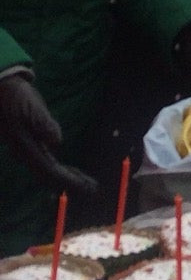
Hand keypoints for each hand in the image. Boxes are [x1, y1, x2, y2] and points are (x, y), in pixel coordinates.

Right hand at [0, 73, 96, 195]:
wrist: (2, 89)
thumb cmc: (17, 98)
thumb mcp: (32, 108)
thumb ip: (44, 124)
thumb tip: (55, 142)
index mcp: (26, 147)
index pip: (50, 170)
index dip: (68, 180)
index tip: (86, 187)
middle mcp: (27, 153)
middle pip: (51, 176)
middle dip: (72, 183)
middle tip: (94, 189)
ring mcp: (30, 150)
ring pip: (51, 171)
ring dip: (69, 178)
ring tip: (88, 184)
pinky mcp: (33, 144)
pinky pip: (49, 163)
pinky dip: (63, 169)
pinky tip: (72, 171)